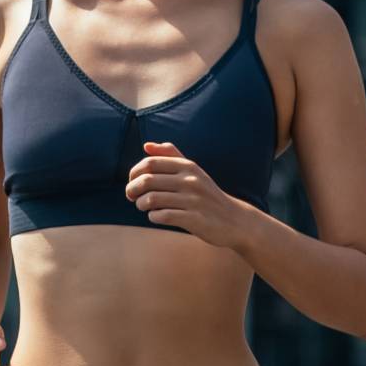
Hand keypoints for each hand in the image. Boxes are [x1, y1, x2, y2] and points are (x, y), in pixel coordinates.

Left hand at [125, 140, 255, 248]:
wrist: (234, 220)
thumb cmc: (207, 194)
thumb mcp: (193, 171)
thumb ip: (170, 156)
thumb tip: (146, 145)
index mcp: (188, 166)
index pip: (150, 163)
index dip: (134, 173)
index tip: (132, 182)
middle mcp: (191, 180)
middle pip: (147, 180)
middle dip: (132, 189)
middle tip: (132, 197)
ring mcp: (193, 200)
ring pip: (151, 199)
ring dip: (141, 204)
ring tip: (144, 207)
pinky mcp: (194, 219)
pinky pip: (162, 216)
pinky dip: (153, 216)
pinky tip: (156, 216)